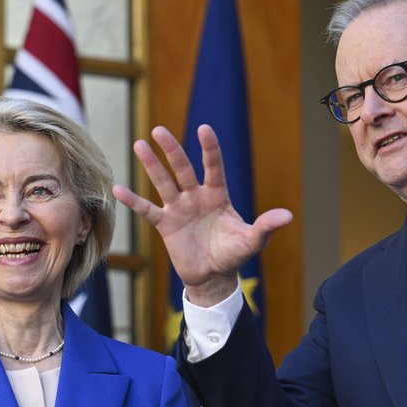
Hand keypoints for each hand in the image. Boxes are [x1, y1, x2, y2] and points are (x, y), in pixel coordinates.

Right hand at [113, 124, 292, 305]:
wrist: (214, 277)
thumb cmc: (234, 255)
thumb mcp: (252, 241)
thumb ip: (266, 226)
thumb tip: (288, 216)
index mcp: (218, 195)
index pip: (213, 167)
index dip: (210, 149)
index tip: (204, 129)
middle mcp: (196, 197)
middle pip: (183, 169)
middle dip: (172, 150)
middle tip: (159, 130)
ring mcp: (179, 209)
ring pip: (163, 183)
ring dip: (152, 165)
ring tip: (140, 144)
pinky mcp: (166, 225)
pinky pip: (147, 210)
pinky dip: (133, 201)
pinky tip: (117, 188)